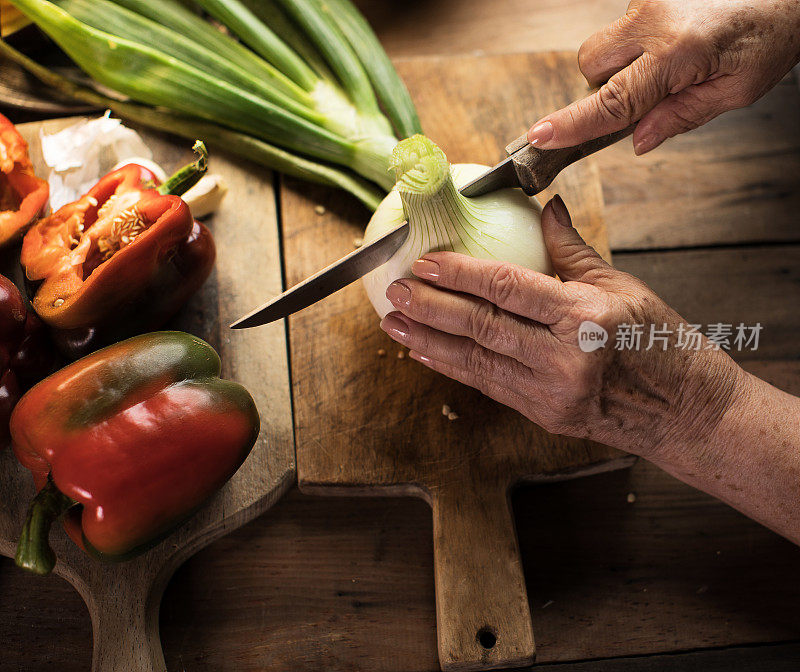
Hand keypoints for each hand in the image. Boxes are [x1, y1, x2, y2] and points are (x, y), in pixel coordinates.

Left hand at [380, 196, 743, 458]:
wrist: (685, 410)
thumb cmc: (660, 343)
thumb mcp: (623, 286)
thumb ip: (572, 250)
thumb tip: (546, 207)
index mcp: (587, 316)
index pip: (508, 288)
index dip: (461, 274)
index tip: (426, 261)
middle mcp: (566, 357)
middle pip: (482, 327)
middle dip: (431, 308)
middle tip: (395, 290)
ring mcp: (552, 392)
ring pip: (476, 362)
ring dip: (429, 341)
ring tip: (394, 324)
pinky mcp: (544, 415)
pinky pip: (489, 386)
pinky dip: (453, 368)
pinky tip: (426, 353)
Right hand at [526, 0, 799, 154]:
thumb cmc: (772, 29)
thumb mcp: (736, 88)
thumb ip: (681, 116)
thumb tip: (638, 140)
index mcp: (678, 53)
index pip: (612, 101)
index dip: (572, 124)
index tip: (539, 137)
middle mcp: (654, 19)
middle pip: (590, 65)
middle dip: (603, 86)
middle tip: (646, 90)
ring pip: (605, 44)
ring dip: (624, 61)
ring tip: (673, 57)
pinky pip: (625, 24)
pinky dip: (641, 39)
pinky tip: (678, 36)